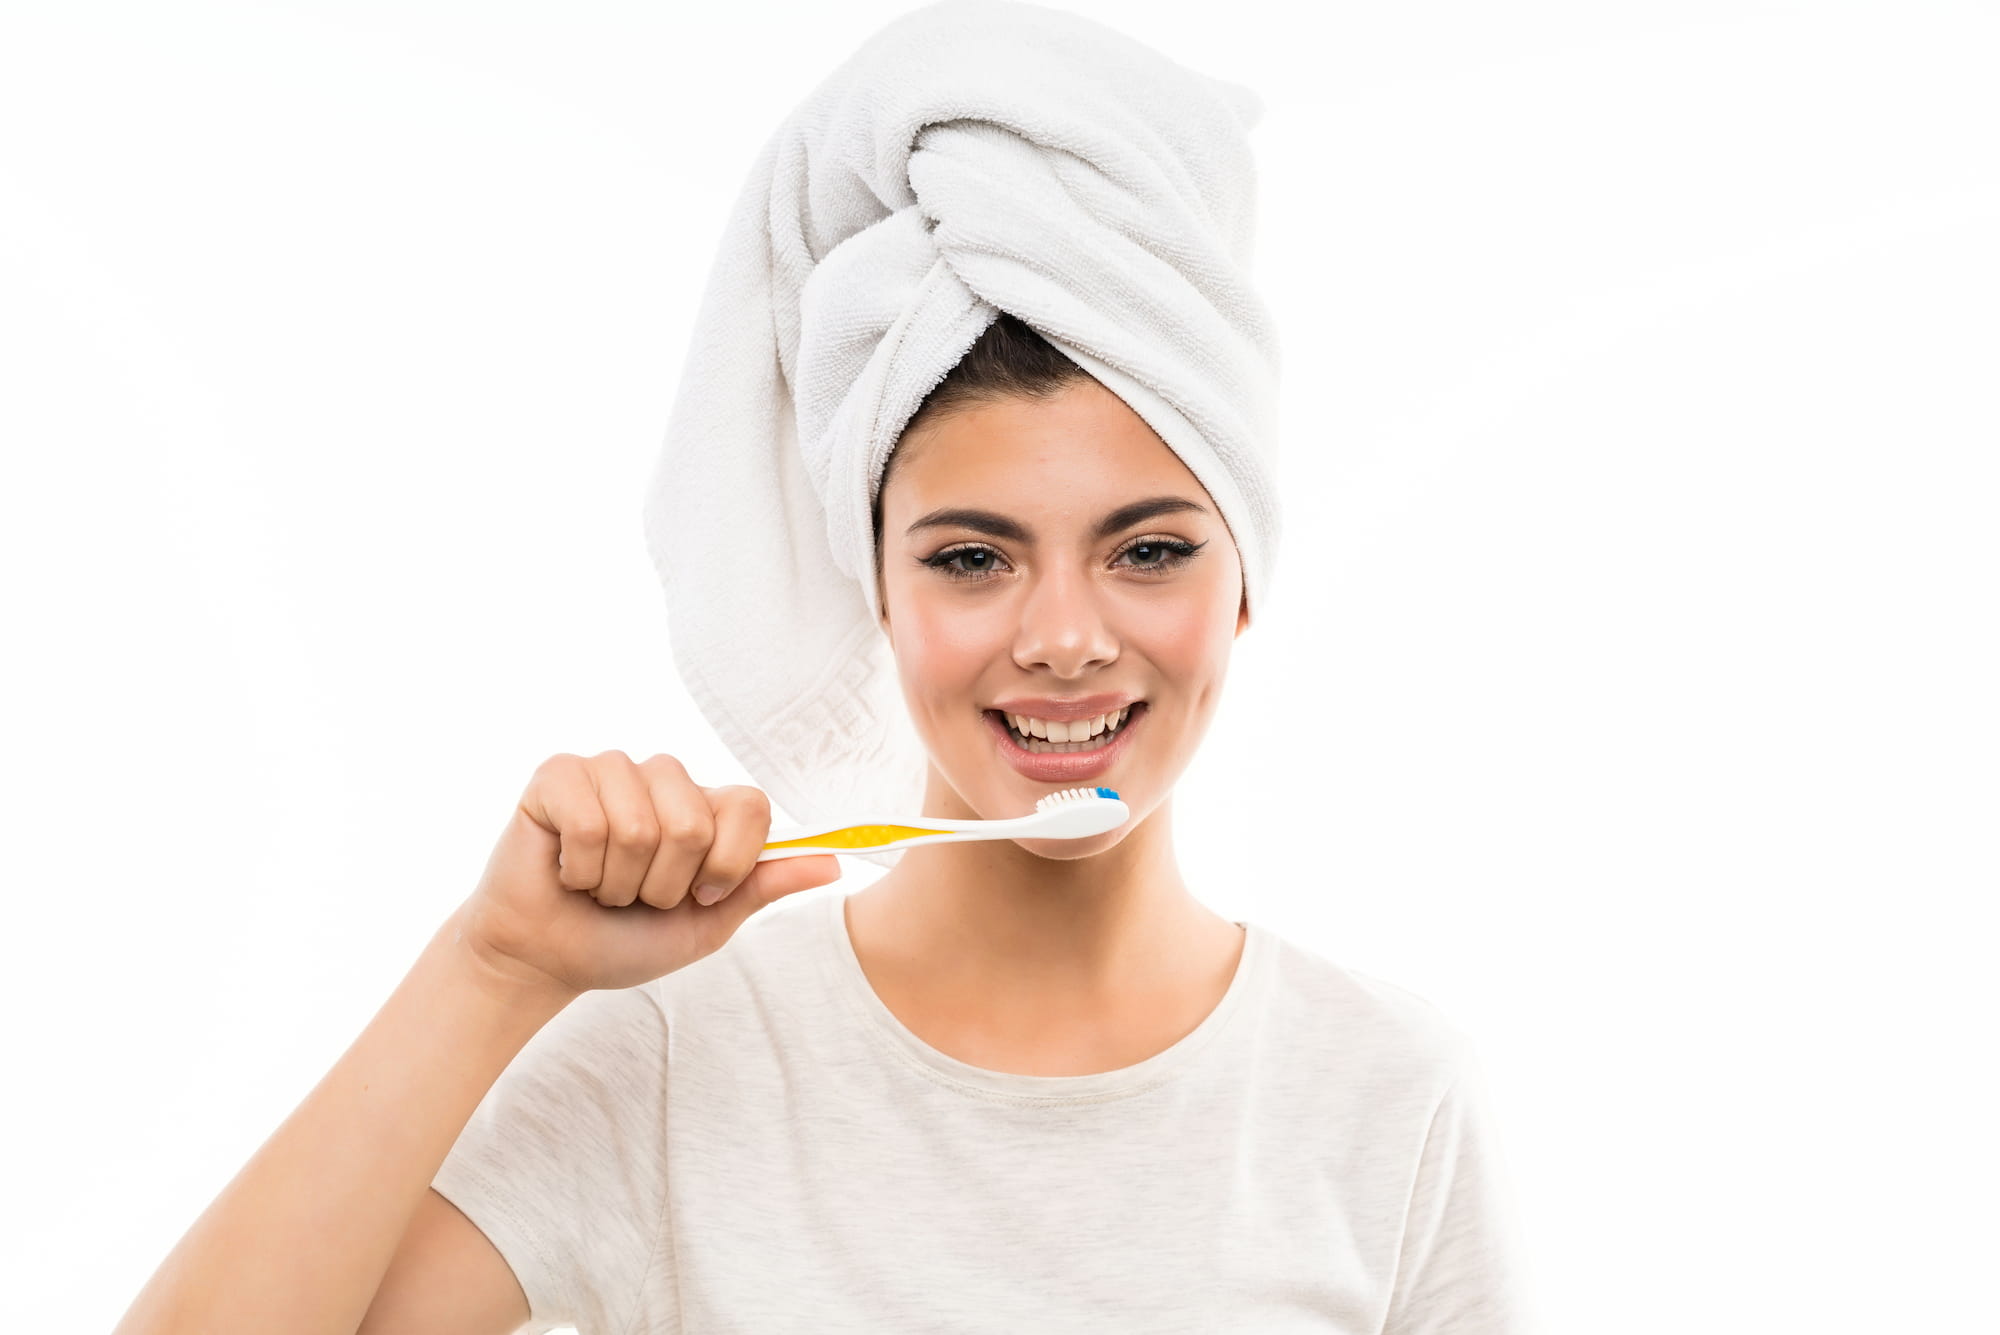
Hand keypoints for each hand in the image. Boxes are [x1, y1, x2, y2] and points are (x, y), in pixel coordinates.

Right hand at [450, 751, 839, 997]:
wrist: (548, 960)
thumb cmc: (626, 939)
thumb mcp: (709, 923)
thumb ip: (764, 885)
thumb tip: (835, 861)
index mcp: (706, 806)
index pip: (750, 806)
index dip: (727, 863)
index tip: (699, 896)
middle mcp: (664, 777)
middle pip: (693, 821)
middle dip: (663, 884)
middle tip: (636, 895)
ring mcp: (610, 769)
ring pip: (638, 824)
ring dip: (617, 881)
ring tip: (600, 886)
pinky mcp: (558, 776)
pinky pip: (588, 821)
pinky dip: (578, 869)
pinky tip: (567, 872)